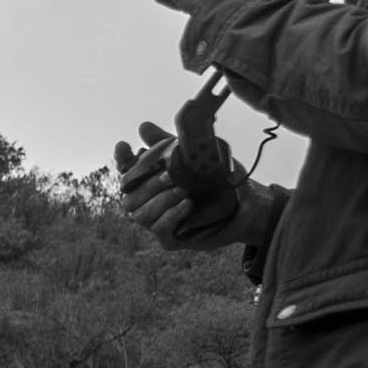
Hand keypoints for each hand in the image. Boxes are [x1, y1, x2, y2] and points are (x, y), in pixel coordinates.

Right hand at [116, 118, 277, 253]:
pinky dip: (171, 215)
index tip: (123, 146)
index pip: (125, 173)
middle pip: (129, 197)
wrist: (247, 204)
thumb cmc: (219, 181)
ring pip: (140, 215)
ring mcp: (158, 223)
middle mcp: (150, 204)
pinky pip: (159, 229)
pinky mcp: (171, 239)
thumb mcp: (195, 157)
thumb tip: (143, 127)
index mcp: (151, 183)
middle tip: (169, 175)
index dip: (120, 160)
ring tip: (182, 190)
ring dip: (160, 201)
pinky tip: (186, 205)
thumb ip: (168, 145)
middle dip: (147, 185)